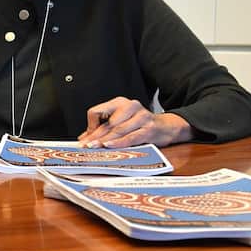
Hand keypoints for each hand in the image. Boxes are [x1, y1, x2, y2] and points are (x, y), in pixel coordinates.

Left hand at [78, 97, 193, 147]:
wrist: (166, 127)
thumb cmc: (140, 124)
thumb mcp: (121, 121)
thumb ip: (103, 128)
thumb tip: (84, 138)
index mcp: (120, 102)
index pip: (97, 112)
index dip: (90, 126)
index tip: (85, 138)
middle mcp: (130, 106)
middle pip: (106, 123)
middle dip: (95, 136)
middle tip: (85, 145)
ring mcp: (141, 117)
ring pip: (118, 130)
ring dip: (104, 140)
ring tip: (94, 147)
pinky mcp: (149, 129)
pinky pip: (131, 137)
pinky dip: (119, 142)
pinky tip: (110, 146)